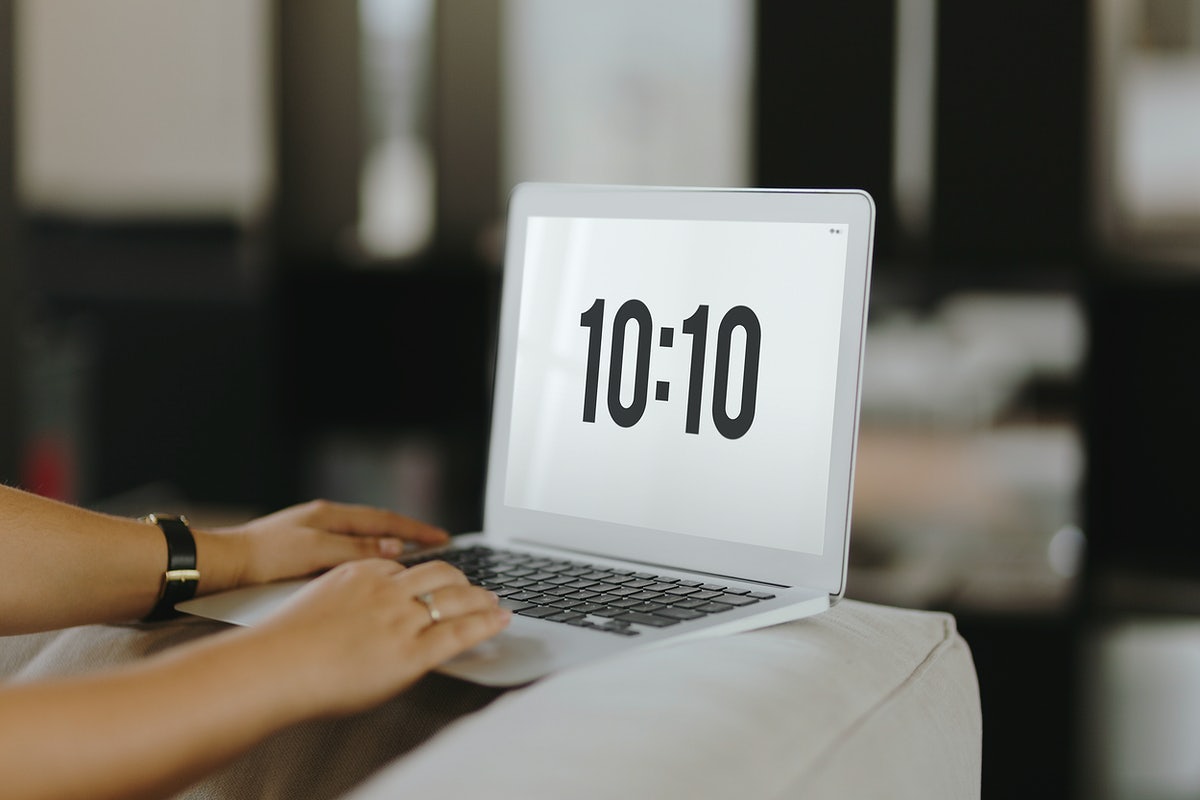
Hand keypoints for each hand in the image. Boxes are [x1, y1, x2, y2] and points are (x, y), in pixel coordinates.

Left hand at [202, 500, 450, 589]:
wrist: (223, 566)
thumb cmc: (264, 557)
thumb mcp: (315, 553)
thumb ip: (356, 550)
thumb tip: (394, 548)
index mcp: (329, 516)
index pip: (384, 519)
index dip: (415, 530)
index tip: (442, 538)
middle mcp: (324, 521)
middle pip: (376, 526)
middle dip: (407, 535)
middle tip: (435, 546)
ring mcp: (313, 536)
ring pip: (362, 540)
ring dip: (387, 547)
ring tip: (411, 559)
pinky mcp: (304, 554)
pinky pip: (348, 554)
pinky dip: (367, 560)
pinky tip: (371, 573)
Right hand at [248, 559, 509, 716]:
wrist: (275, 666)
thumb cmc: (284, 645)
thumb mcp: (318, 601)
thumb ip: (347, 599)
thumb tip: (362, 611)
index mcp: (363, 573)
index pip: (408, 568)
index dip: (428, 578)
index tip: (438, 582)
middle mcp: (387, 590)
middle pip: (440, 574)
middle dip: (462, 582)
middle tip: (476, 590)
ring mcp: (402, 618)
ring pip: (456, 597)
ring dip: (481, 599)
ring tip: (494, 603)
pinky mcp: (412, 650)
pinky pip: (460, 631)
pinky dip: (486, 623)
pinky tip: (500, 620)